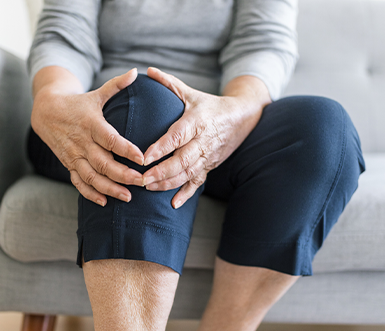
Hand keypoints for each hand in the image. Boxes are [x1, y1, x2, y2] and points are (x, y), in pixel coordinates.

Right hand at [31, 68, 144, 206]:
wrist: (45, 112)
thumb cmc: (79, 103)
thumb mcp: (96, 93)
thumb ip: (116, 85)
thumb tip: (135, 71)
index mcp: (91, 124)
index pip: (111, 139)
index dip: (126, 150)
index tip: (143, 158)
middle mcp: (82, 142)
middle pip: (103, 163)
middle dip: (123, 175)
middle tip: (141, 182)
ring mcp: (74, 155)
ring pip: (92, 177)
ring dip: (110, 189)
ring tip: (128, 197)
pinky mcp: (69, 164)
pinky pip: (78, 183)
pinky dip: (90, 194)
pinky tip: (104, 202)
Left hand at [141, 67, 270, 208]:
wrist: (242, 117)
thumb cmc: (210, 105)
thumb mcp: (191, 93)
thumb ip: (169, 83)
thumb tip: (148, 71)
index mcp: (197, 121)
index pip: (177, 136)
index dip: (161, 148)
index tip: (144, 157)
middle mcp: (203, 141)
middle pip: (182, 160)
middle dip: (162, 171)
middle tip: (142, 179)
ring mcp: (208, 156)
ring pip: (188, 174)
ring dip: (169, 183)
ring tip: (149, 188)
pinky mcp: (210, 166)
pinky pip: (198, 183)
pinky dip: (186, 194)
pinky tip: (173, 204)